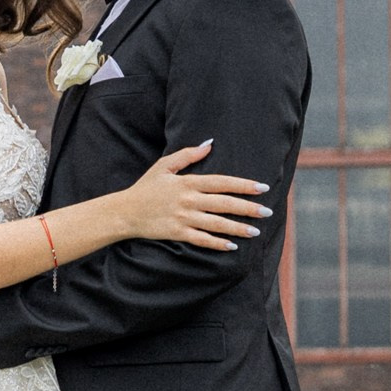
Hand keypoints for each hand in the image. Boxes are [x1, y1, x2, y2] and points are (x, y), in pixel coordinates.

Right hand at [118, 142, 270, 251]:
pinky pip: (201, 239)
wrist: (124, 212)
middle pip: (224, 204)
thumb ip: (187, 155)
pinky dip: (217, 244)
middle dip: (248, 208)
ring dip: (237, 228)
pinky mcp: (177, 233)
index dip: (243, 185)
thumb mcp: (164, 166)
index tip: (262, 188)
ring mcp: (183, 218)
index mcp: (188, 182)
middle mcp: (188, 200)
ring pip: (216, 224)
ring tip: (255, 231)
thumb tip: (209, 143)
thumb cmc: (145, 188)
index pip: (222, 182)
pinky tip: (231, 246)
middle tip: (267, 212)